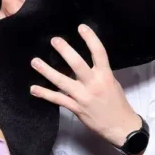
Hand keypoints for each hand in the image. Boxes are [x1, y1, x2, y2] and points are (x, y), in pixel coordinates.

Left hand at [30, 24, 141, 147]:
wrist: (121, 127)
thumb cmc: (117, 103)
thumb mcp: (112, 83)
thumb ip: (99, 72)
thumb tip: (82, 61)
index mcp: (106, 75)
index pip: (99, 53)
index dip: (90, 38)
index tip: (81, 27)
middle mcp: (94, 84)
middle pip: (77, 64)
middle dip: (65, 51)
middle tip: (54, 40)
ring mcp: (83, 97)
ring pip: (62, 81)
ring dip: (47, 71)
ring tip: (35, 62)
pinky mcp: (76, 108)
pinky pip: (58, 99)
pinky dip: (45, 94)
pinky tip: (34, 89)